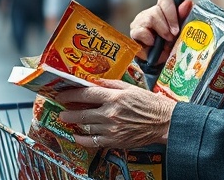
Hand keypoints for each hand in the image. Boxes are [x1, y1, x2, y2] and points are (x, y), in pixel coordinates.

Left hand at [55, 79, 176, 148]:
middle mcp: (111, 113)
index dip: (71, 94)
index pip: (87, 94)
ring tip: (67, 119)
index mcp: (115, 97)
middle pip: (82, 113)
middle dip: (68, 110)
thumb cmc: (149, 103)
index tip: (62, 95)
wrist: (163, 122)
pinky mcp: (115, 141)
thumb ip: (111, 85)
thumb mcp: (130, 88)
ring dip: (74, 123)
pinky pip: (93, 142)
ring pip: (86, 127)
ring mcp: (112, 129)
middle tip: (60, 109)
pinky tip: (77, 135)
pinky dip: (82, 139)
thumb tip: (95, 82)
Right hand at [129, 0, 192, 63]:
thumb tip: (188, 3)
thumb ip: (182, 17)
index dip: (172, 12)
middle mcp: (150, 13)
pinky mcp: (134, 32)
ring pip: (150, 18)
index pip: (165, 0)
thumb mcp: (178, 31)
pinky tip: (153, 44)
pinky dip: (149, 39)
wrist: (159, 61)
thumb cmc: (169, 44)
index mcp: (162, 10)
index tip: (176, 28)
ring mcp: (140, 21)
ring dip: (161, 31)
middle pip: (157, 9)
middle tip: (172, 37)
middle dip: (167, 24)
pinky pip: (141, 31)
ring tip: (164, 41)